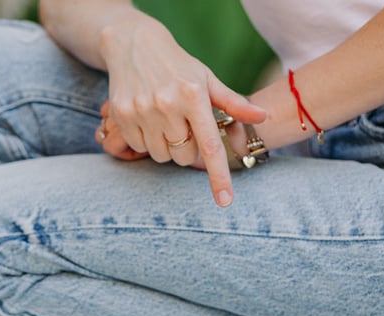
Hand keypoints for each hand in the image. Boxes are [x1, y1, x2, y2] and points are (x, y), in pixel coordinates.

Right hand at [100, 19, 266, 205]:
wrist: (134, 44)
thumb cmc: (177, 65)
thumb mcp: (207, 79)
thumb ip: (234, 102)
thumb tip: (262, 118)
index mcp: (193, 96)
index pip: (209, 145)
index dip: (219, 176)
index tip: (225, 202)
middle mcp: (167, 105)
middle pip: (183, 156)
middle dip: (187, 149)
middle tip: (184, 128)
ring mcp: (141, 111)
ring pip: (160, 155)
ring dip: (165, 147)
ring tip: (165, 122)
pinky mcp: (121, 115)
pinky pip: (138, 146)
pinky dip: (145, 140)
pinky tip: (147, 119)